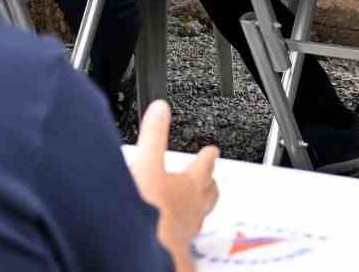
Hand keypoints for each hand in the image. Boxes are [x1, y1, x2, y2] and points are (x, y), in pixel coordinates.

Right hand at [130, 100, 217, 271]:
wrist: (145, 248)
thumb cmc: (149, 208)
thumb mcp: (146, 162)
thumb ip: (153, 135)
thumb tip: (160, 109)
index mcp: (189, 184)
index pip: (204, 165)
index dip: (208, 157)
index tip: (212, 150)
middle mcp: (194, 208)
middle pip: (209, 193)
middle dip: (210, 184)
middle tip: (212, 179)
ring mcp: (188, 230)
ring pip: (201, 215)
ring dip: (201, 207)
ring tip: (199, 206)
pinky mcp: (179, 248)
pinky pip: (188, 236)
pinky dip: (187, 231)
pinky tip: (182, 235)